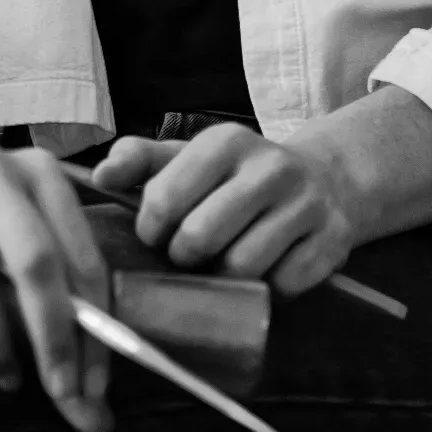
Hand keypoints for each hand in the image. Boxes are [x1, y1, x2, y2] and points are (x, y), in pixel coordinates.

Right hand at [0, 142, 112, 431]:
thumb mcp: (20, 254)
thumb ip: (60, 321)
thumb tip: (96, 418)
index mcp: (42, 173)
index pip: (82, 256)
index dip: (95, 328)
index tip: (94, 390)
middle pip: (35, 261)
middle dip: (52, 338)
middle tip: (59, 395)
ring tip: (2, 377)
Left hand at [94, 123, 359, 296]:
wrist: (323, 180)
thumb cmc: (236, 176)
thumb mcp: (188, 157)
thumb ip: (139, 160)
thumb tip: (99, 176)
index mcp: (226, 141)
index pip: (164, 199)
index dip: (151, 230)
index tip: (156, 235)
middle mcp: (270, 166)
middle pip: (201, 237)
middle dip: (184, 257)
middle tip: (187, 256)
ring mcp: (306, 203)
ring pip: (243, 266)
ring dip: (224, 278)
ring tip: (222, 264)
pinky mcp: (332, 239)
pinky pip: (284, 285)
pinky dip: (268, 289)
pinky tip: (264, 271)